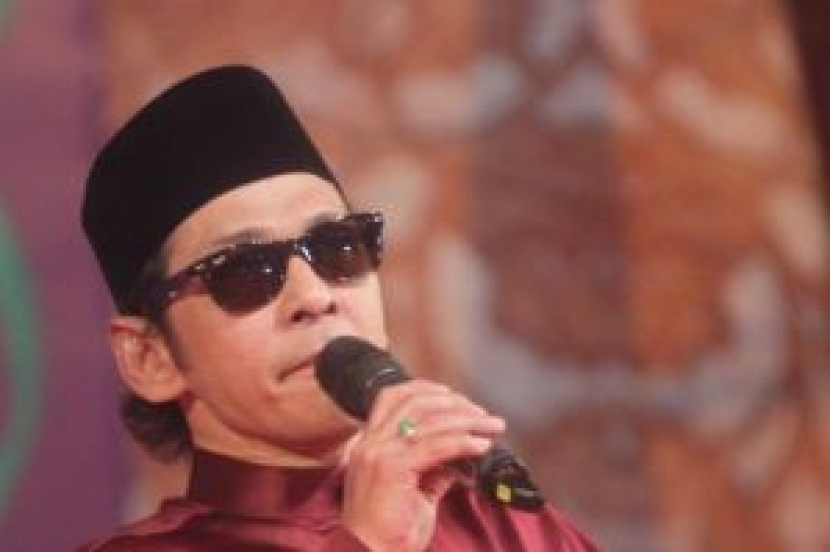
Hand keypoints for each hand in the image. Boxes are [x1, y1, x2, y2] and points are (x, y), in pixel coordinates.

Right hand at [339, 380, 505, 551]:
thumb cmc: (391, 534)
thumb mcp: (416, 494)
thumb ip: (433, 471)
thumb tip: (458, 458)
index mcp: (368, 445)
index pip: (393, 397)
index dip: (426, 390)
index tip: (455, 397)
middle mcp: (369, 444)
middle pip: (414, 402)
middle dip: (454, 404)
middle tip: (482, 415)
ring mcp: (377, 454)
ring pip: (427, 420)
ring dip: (466, 420)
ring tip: (490, 426)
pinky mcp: (390, 468)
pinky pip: (434, 446)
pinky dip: (462, 441)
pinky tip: (480, 446)